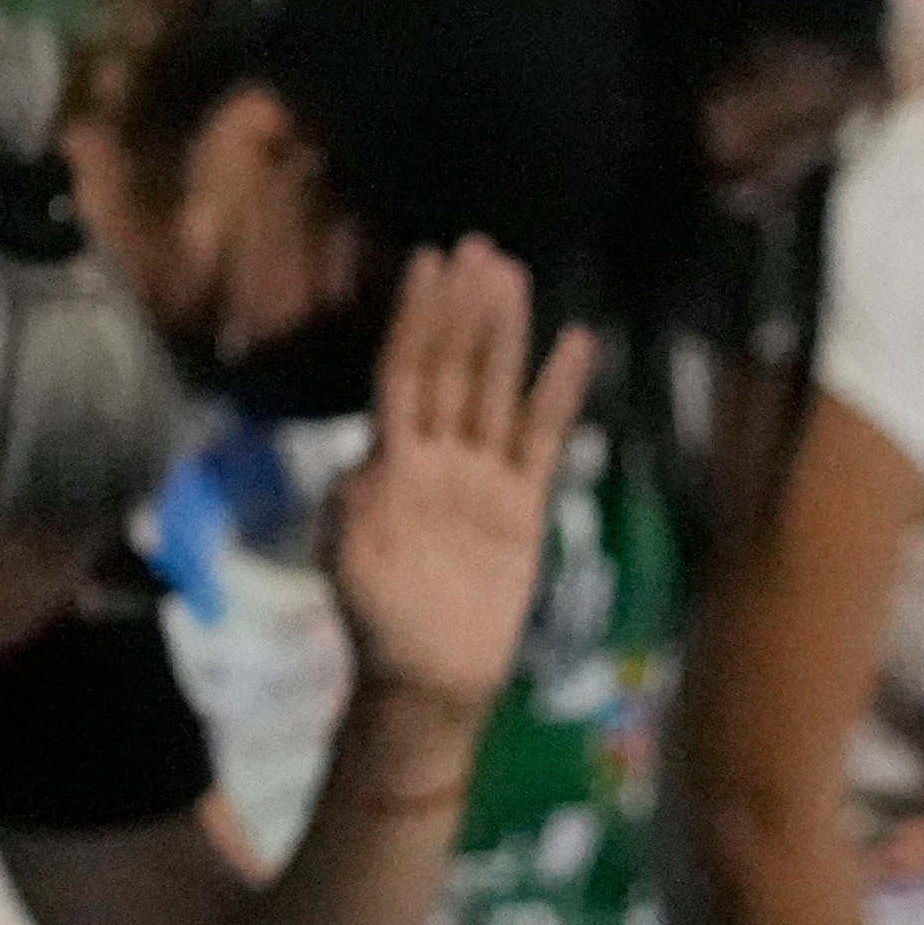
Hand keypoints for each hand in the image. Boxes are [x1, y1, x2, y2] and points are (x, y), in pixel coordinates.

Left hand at [311, 239, 602, 722]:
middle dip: (462, 309)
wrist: (429, 676)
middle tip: (477, 248)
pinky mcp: (523, 502)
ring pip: (495, 389)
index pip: (405, 373)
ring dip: (504, 334)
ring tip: (512, 273)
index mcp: (390, 460)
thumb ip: (355, 505)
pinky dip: (557, 392)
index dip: (415, 319)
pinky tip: (574, 343)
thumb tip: (367, 458)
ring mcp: (482, 474)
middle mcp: (437, 454)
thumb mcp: (350, 560)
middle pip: (453, 367)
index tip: (424, 264)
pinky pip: (541, 437)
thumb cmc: (378, 620)